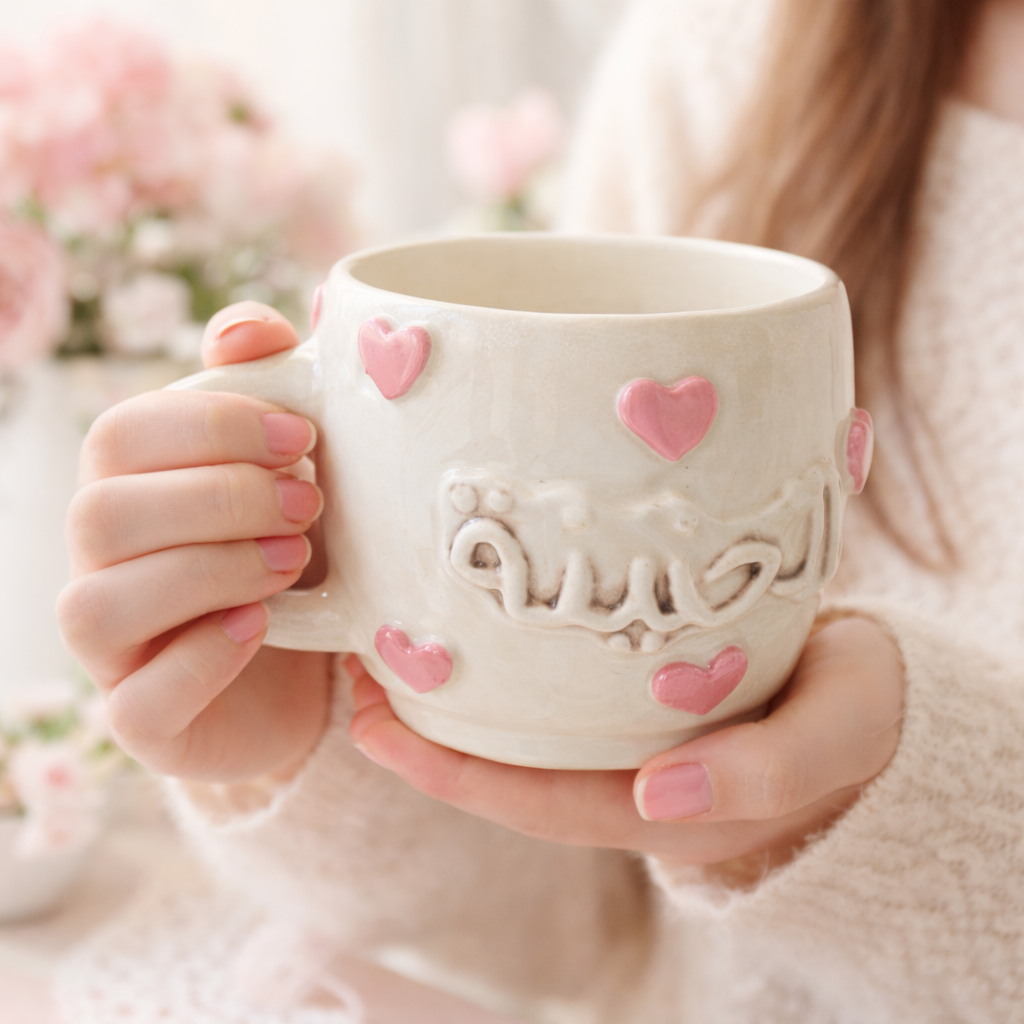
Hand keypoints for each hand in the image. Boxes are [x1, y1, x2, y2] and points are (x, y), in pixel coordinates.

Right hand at [57, 303, 332, 782]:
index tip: (303, 434)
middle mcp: (101, 564)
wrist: (315, 663)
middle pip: (101, 513)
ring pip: (97, 604)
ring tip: (295, 562)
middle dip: (218, 498)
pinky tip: (258, 626)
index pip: (122, 434)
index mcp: (129, 487)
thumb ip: (267, 391)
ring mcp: (114, 649)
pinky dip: (200, 660)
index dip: (210, 426)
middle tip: (312, 501)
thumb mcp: (294, 470)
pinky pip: (136, 703)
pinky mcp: (144, 720)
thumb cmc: (297, 547)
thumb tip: (250, 328)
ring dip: (208, 572)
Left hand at [349, 616, 904, 864]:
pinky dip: (507, 663)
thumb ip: (760, 773)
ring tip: (393, 634)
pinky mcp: (644, 694)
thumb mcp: (831, 739)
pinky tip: (479, 618)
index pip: (529, 800)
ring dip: (458, 693)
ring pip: (525, 728)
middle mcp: (628, 779)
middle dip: (427, 730)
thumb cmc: (862, 719)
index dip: (445, 774)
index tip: (374, 726)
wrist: (885, 698)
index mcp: (658, 808)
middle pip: (506, 765)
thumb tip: (654, 800)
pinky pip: (557, 688)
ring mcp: (632, 738)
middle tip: (358, 664)